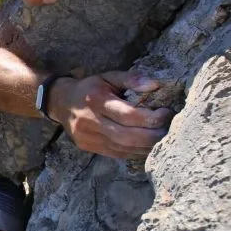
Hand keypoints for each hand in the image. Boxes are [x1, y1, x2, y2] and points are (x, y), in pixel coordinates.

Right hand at [48, 72, 174, 158]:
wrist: (61, 103)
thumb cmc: (90, 88)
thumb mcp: (108, 76)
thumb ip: (131, 79)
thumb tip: (155, 85)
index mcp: (96, 100)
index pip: (129, 115)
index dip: (152, 117)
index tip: (166, 112)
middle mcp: (91, 122)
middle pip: (129, 136)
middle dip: (154, 135)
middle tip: (169, 128)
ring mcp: (89, 138)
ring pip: (126, 148)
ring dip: (148, 145)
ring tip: (162, 136)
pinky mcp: (90, 148)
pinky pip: (119, 154)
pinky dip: (137, 151)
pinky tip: (147, 144)